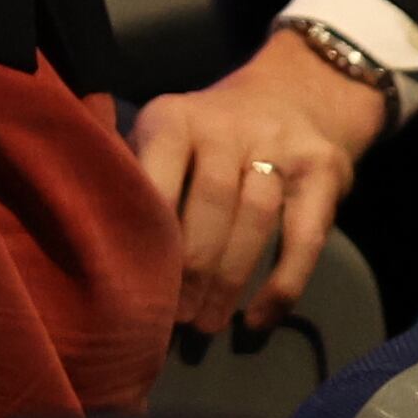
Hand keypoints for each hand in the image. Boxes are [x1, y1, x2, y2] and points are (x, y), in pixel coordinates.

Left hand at [127, 27, 390, 336]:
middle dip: (191, 267)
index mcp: (174, 117)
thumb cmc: (206, 134)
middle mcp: (226, 125)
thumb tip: (93, 233)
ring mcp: (280, 145)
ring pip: (256, 219)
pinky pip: (305, 238)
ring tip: (207, 323)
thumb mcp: (163, 136)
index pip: (158, 177)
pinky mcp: (324, 170)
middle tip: (175, 317)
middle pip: (211, 201)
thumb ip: (132, 171)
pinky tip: (257, 319)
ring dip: (230, 280)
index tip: (135, 281)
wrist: (294, 94)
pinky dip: (282, 285)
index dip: (149, 233)